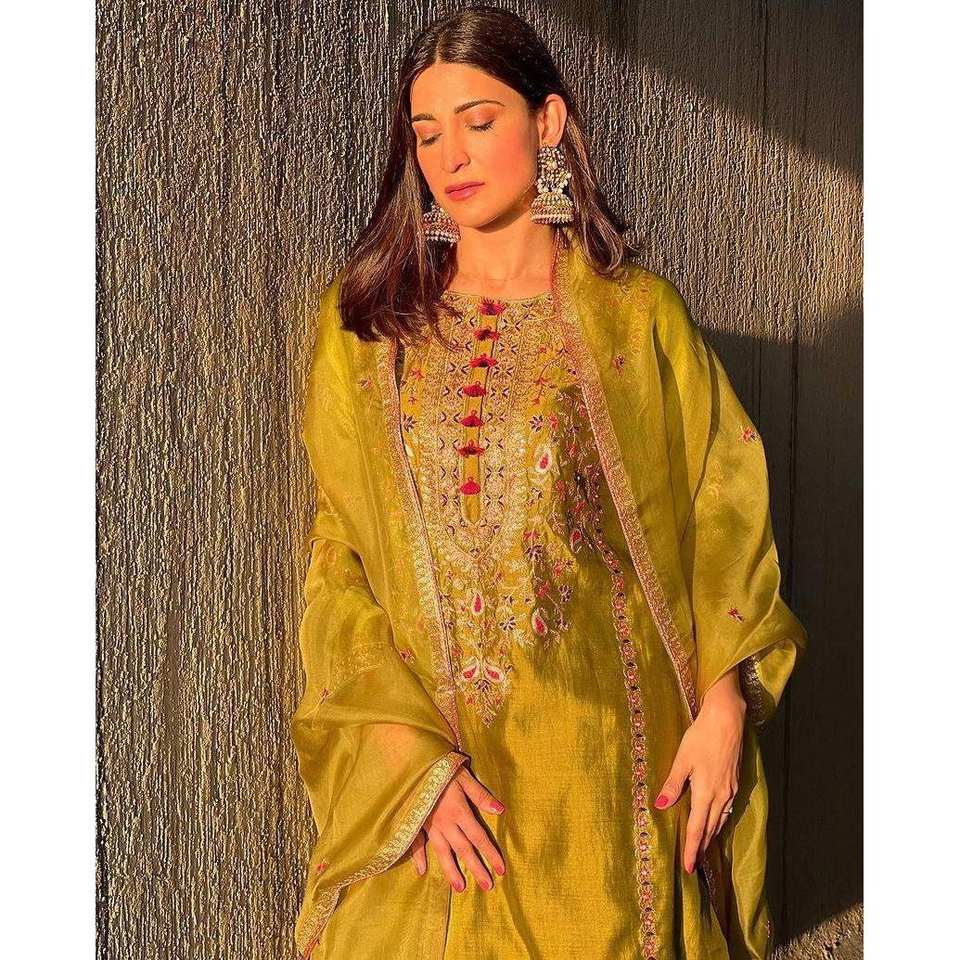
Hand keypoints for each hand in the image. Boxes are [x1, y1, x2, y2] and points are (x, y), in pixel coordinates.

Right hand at [410, 765, 506, 891]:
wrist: (413, 763)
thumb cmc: (441, 767)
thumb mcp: (464, 776)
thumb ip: (481, 795)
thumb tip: (501, 810)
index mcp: (459, 811)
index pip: (479, 837)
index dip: (491, 854)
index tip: (501, 870)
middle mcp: (445, 822)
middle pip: (463, 849)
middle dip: (476, 868)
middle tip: (487, 887)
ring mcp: (428, 824)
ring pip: (442, 852)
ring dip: (451, 871)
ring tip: (460, 888)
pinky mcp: (415, 822)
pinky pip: (416, 843)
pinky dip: (418, 857)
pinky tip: (422, 871)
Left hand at [654, 674, 745, 873]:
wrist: (727, 720)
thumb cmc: (701, 737)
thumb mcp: (682, 759)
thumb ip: (672, 784)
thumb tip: (659, 805)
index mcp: (706, 793)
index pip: (696, 829)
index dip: (691, 849)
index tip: (688, 868)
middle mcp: (721, 796)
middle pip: (710, 829)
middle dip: (701, 848)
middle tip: (693, 865)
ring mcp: (730, 790)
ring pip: (720, 821)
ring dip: (710, 836)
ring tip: (702, 848)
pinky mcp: (734, 782)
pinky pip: (727, 810)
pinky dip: (720, 821)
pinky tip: (716, 822)